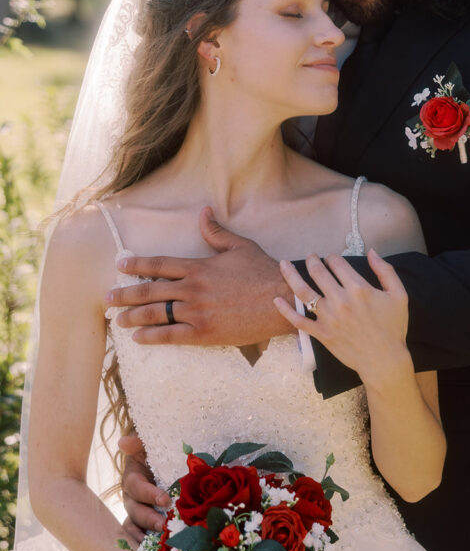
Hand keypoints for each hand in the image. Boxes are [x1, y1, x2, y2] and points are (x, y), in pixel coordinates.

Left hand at [105, 207, 292, 345]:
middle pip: (149, 291)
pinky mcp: (204, 333)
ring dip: (133, 317)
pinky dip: (152, 337)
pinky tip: (138, 338)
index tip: (120, 267)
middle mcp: (192, 289)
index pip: (159, 265)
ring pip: (156, 314)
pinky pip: (171, 336)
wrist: (281, 299)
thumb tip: (204, 212)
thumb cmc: (263, 271)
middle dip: (125, 295)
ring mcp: (197, 312)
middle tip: (107, 299)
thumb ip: (216, 232)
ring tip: (119, 320)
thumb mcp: (239, 246)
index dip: (137, 265)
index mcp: (198, 267)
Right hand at [119, 434, 169, 539]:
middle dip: (150, 519)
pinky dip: (144, 545)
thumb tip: (123, 442)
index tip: (165, 499)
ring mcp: (136, 512)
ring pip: (135, 527)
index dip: (149, 494)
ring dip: (147, 535)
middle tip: (165, 525)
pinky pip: (138, 538)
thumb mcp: (148, 444)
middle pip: (136, 511)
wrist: (162, 462)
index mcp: (133, 478)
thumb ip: (138, 442)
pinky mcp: (143, 524)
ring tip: (161, 543)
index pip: (137, 487)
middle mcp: (131, 498)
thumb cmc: (157, 453)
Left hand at [275, 249, 411, 389]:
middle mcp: (340, 300)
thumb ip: (385, 270)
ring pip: (303, 291)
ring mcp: (328, 318)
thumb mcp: (398, 295)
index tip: (331, 258)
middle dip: (312, 261)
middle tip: (310, 257)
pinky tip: (276, 299)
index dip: (333, 257)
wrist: (384, 360)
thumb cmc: (393, 327)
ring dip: (291, 274)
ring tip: (284, 264)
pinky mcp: (321, 333)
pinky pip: (298, 320)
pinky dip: (285, 310)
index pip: (338, 263)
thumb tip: (372, 252)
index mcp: (358, 288)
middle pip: (318, 272)